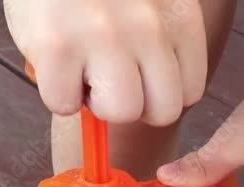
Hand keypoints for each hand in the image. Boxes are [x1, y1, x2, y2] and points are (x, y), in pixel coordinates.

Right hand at [3, 0, 207, 124]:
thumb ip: (161, 38)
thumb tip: (148, 92)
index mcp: (179, 18)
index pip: (189, 92)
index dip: (156, 92)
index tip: (134, 73)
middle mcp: (150, 28)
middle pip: (162, 112)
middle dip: (131, 103)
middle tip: (105, 75)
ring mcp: (105, 38)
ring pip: (120, 112)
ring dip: (95, 101)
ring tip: (79, 66)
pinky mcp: (59, 47)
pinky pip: (65, 104)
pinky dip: (56, 92)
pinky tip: (54, 62)